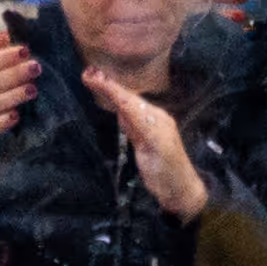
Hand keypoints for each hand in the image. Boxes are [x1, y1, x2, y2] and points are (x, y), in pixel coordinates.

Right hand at [92, 71, 208, 218]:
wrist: (179, 191)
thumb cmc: (169, 173)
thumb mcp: (157, 150)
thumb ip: (142, 129)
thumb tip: (125, 109)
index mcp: (156, 118)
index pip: (129, 99)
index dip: (111, 88)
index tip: (91, 76)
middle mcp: (152, 118)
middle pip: (128, 98)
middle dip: (109, 86)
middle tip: (87, 74)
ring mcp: (147, 128)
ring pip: (127, 106)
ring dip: (112, 93)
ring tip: (93, 80)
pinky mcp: (142, 139)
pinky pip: (128, 117)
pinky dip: (117, 106)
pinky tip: (110, 101)